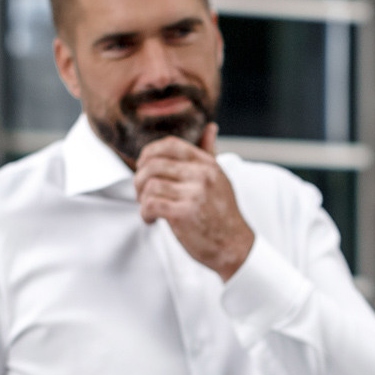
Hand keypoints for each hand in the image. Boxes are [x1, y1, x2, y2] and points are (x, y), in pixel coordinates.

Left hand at [134, 126, 254, 280]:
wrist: (234, 246)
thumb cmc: (223, 215)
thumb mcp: (219, 178)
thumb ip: (209, 153)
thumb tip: (210, 127)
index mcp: (207, 164)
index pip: (171, 145)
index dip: (150, 152)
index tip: (144, 166)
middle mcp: (201, 175)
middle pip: (153, 164)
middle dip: (139, 179)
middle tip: (142, 193)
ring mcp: (193, 194)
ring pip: (149, 185)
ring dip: (141, 198)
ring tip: (148, 208)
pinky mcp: (184, 214)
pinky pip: (151, 204)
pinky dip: (145, 213)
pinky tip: (152, 219)